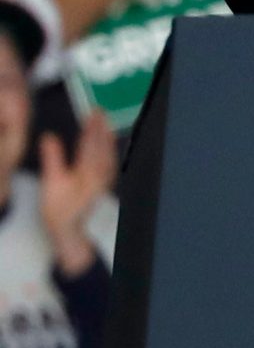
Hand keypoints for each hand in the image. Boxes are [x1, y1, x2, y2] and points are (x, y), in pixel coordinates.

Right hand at [39, 109, 111, 275]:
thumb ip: (52, 159)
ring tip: (105, 123)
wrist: (73, 236)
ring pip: (109, 154)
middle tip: (100, 111)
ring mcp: (105, 181)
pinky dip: (109, 151)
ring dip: (107, 137)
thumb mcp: (51, 185)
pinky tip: (108, 148)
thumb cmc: (60, 213)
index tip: (92, 112)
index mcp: (88, 172)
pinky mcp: (105, 187)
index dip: (91, 127)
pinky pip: (111, 163)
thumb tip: (49, 137)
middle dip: (101, 128)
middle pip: (103, 146)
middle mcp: (101, 174)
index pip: (90, 144)